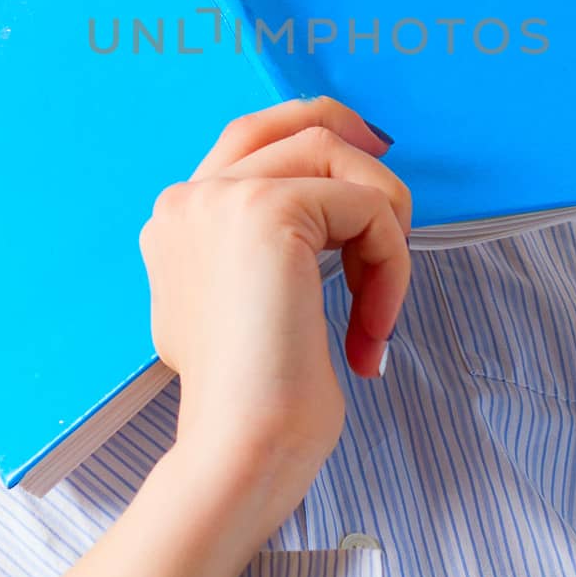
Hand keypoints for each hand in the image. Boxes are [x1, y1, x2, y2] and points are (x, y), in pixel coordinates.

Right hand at [140, 95, 411, 484]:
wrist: (238, 452)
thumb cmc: (252, 405)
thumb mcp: (240, 311)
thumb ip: (259, 255)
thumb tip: (324, 223)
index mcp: (177, 221)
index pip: (251, 138)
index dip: (317, 136)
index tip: (369, 161)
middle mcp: (189, 198)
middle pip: (295, 125)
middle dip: (359, 146)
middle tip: (398, 196)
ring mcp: (225, 197)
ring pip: (340, 159)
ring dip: (384, 230)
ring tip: (379, 307)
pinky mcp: (270, 211)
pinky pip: (368, 208)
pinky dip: (390, 266)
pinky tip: (371, 330)